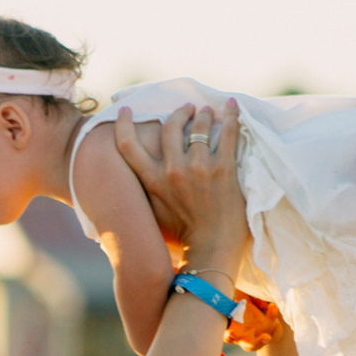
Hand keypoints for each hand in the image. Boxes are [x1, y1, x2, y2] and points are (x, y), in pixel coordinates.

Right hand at [115, 102, 250, 291]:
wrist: (212, 250)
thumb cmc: (183, 236)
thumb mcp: (153, 212)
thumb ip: (145, 190)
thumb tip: (134, 178)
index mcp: (153, 181)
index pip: (128, 145)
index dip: (124, 124)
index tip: (127, 110)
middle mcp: (173, 171)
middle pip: (170, 127)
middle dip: (179, 114)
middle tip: (186, 110)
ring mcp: (199, 169)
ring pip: (199, 127)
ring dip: (203, 115)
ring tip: (207, 113)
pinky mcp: (223, 170)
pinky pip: (227, 133)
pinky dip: (230, 116)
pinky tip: (231, 106)